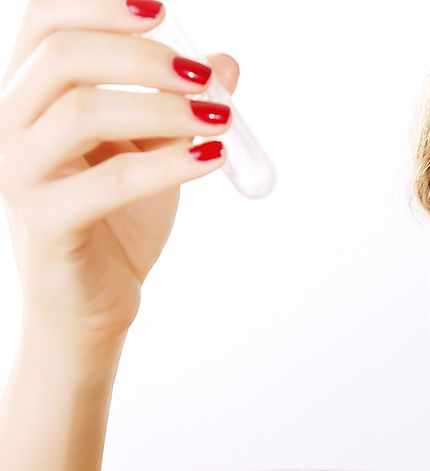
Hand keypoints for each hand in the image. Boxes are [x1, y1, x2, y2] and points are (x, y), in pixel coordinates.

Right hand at [0, 0, 239, 342]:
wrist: (95, 300)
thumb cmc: (119, 218)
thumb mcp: (156, 150)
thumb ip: (181, 106)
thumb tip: (225, 63)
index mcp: (31, 95)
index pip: (46, 22)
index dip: (99, 5)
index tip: (163, 9)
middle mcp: (10, 124)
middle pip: (63, 56)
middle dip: (143, 57)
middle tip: (203, 77)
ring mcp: (19, 174)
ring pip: (81, 112)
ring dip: (162, 108)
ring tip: (220, 120)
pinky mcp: (46, 222)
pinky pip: (110, 181)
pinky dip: (169, 164)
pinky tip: (214, 157)